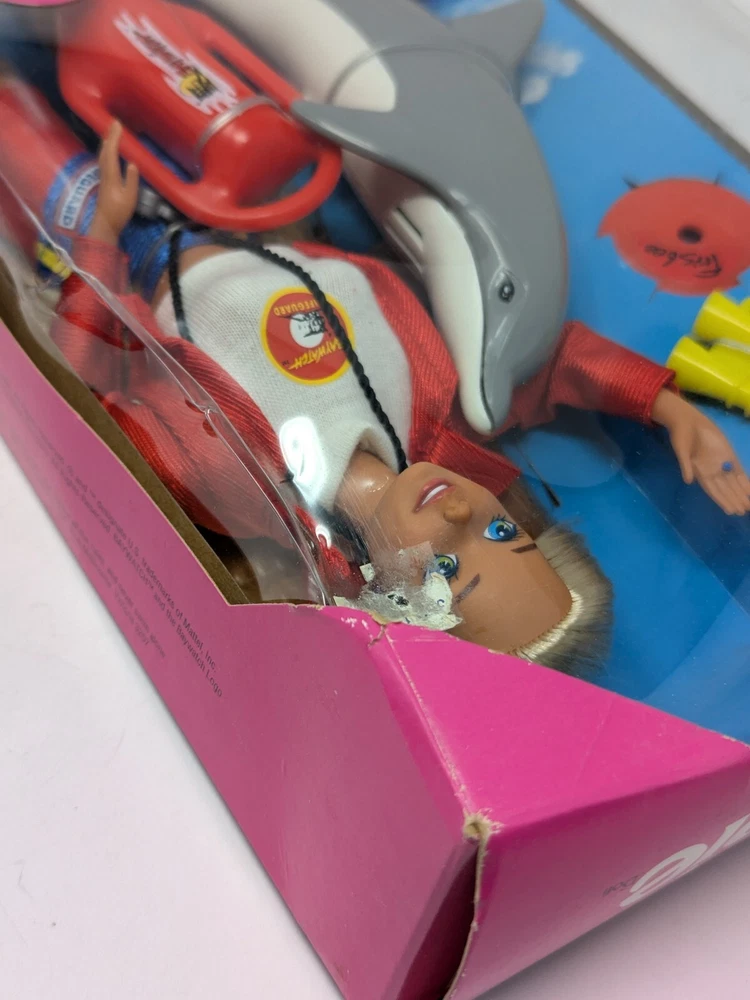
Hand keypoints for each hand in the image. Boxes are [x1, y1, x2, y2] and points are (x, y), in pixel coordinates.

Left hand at [88, 121, 138, 244]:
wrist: (105, 223)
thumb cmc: (119, 212)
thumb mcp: (130, 198)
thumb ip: (131, 180)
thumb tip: (133, 163)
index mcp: (111, 175)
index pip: (111, 152)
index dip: (114, 138)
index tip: (118, 125)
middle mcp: (104, 173)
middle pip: (104, 150)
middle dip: (109, 136)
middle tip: (115, 124)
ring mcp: (102, 177)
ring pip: (102, 154)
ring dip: (107, 142)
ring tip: (112, 133)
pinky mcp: (103, 180)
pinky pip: (103, 160)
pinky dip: (106, 151)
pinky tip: (109, 151)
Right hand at [652, 389, 749, 514]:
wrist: (687, 420)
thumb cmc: (681, 436)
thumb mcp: (681, 450)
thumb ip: (685, 465)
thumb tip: (688, 481)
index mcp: (700, 472)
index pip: (713, 490)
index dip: (722, 500)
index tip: (730, 511)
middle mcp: (712, 470)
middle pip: (726, 489)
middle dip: (734, 499)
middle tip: (744, 511)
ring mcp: (721, 463)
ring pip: (734, 482)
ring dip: (741, 493)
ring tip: (748, 505)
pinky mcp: (728, 455)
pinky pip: (738, 470)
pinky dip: (744, 480)